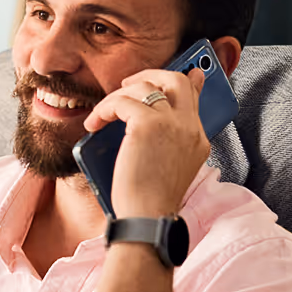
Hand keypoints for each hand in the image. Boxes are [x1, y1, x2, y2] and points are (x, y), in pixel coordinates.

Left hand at [83, 67, 209, 217]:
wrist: (148, 219)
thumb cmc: (150, 203)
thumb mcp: (167, 168)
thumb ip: (165, 141)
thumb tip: (145, 123)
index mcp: (198, 139)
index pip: (194, 97)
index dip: (183, 80)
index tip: (170, 73)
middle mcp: (190, 128)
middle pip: (176, 79)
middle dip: (151, 74)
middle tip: (128, 83)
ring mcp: (172, 124)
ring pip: (145, 85)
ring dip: (118, 95)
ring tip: (104, 112)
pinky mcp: (148, 125)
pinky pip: (121, 101)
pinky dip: (104, 109)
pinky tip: (94, 124)